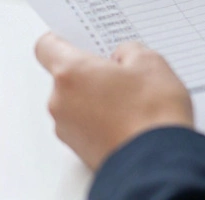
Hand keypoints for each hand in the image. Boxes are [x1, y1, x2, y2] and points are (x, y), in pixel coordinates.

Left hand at [35, 34, 192, 169]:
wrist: (158, 164)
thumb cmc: (152, 115)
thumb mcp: (150, 62)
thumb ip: (128, 50)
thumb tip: (122, 57)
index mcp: (70, 73)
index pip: (46, 46)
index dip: (63, 40)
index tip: (80, 39)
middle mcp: (60, 102)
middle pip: (65, 77)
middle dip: (90, 73)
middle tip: (121, 73)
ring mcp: (68, 130)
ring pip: (76, 103)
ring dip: (96, 98)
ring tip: (132, 101)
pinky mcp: (80, 151)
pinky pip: (85, 125)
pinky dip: (101, 121)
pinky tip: (130, 120)